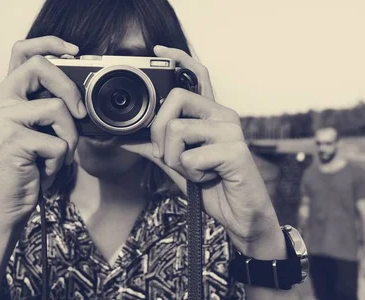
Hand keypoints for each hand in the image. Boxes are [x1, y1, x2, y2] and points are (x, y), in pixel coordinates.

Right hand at [0, 36, 85, 227]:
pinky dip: (60, 160)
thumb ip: (55, 105)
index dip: (50, 43)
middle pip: (40, 66)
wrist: (11, 202)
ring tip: (55, 156)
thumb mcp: (45, 129)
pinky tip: (44, 170)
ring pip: (57, 108)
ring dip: (69, 137)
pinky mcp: (10, 140)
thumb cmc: (32, 164)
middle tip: (81, 114)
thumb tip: (85, 92)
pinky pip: (57, 142)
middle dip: (70, 89)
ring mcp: (0, 119)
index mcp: (6, 93)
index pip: (22, 51)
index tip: (75, 51)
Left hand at [122, 45, 283, 256]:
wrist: (241, 216)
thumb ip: (154, 149)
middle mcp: (223, 116)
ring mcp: (231, 132)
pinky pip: (191, 157)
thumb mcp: (176, 165)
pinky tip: (208, 179)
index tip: (159, 50)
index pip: (198, 74)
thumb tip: (124, 138)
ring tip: (194, 170)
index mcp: (211, 115)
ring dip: (175, 159)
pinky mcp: (235, 152)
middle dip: (159, 131)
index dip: (179, 58)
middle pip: (176, 99)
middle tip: (169, 155)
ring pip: (178, 129)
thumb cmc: (213, 187)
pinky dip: (191, 174)